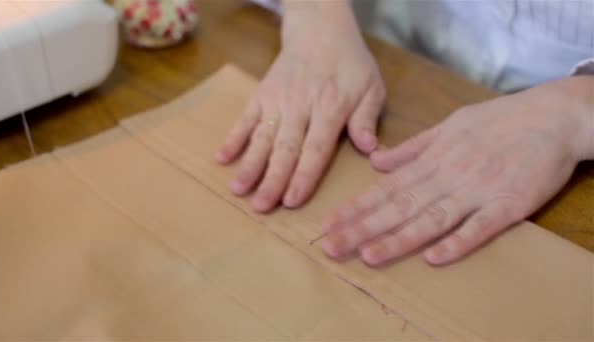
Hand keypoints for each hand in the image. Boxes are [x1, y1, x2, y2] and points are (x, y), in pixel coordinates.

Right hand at [216, 0, 385, 211]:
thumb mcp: (371, 88)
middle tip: (261, 207)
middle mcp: (300, 106)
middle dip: (272, 179)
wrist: (320, 30)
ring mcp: (276, 100)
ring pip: (262, 137)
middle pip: (285, 148)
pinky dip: (232, 138)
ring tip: (237, 190)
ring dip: (250, 164)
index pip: (315, 149)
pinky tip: (222, 158)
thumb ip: (367, 118)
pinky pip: (245, 118)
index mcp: (330, 108)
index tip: (292, 201)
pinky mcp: (261, 94)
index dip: (303, 176)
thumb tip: (370, 149)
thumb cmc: (350, 65)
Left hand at [321, 76, 593, 265]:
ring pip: (432, 218)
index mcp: (433, 159)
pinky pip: (480, 227)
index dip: (356, 207)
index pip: (386, 188)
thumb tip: (376, 161)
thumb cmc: (498, 120)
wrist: (552, 116)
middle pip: (400, 206)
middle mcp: (448, 176)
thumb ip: (412, 147)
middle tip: (330, 246)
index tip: (328, 223)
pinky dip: (458, 241)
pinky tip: (433, 257)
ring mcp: (477, 191)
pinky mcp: (508, 204)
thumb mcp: (449, 125)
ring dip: (399, 238)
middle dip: (363, 227)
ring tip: (369, 255)